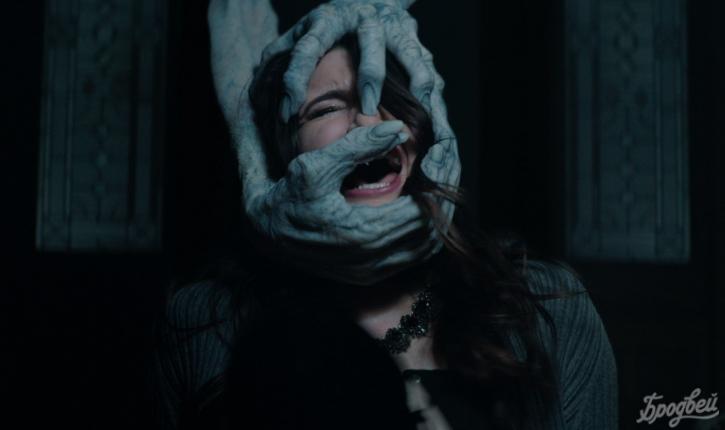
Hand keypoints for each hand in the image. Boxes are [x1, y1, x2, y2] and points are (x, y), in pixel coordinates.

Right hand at [209, 0, 459, 284]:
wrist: (265, 233)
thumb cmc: (287, 195)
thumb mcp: (315, 165)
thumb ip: (358, 146)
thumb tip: (401, 129)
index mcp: (360, 234)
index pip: (422, 213)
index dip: (438, 184)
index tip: (442, 159)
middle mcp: (370, 261)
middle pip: (430, 234)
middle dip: (444, 201)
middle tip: (445, 170)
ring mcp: (370, 273)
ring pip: (425, 250)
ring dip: (438, 220)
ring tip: (437, 187)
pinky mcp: (368, 276)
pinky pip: (410, 259)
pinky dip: (423, 236)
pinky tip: (421, 210)